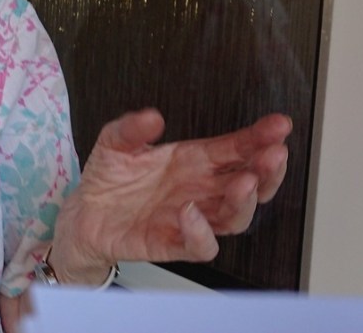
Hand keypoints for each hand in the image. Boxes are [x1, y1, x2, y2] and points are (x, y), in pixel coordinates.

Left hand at [49, 109, 290, 282]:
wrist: (84, 214)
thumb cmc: (109, 178)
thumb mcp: (114, 143)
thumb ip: (131, 129)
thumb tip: (151, 116)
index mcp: (194, 161)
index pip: (236, 149)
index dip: (260, 138)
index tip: (279, 126)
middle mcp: (201, 190)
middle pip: (250, 183)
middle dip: (267, 169)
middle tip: (274, 154)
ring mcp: (191, 218)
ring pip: (235, 217)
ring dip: (245, 201)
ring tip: (244, 182)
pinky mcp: (173, 244)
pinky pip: (200, 246)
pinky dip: (200, 232)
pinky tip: (189, 212)